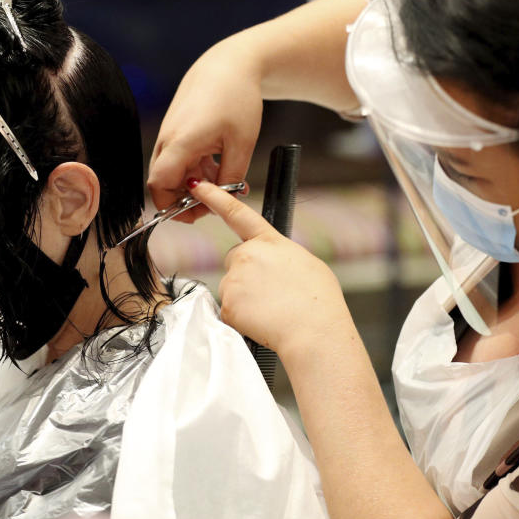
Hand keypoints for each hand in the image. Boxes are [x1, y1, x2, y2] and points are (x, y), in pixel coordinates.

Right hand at [148, 39, 263, 222]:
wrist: (230, 65)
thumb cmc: (236, 97)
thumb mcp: (242, 144)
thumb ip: (230, 177)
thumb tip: (223, 200)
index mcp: (181, 142)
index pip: (160, 186)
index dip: (172, 206)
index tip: (195, 214)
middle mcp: (168, 139)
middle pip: (164, 183)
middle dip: (186, 199)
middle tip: (215, 204)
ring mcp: (171, 134)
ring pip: (174, 172)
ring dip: (195, 184)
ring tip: (225, 183)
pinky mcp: (177, 131)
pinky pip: (180, 160)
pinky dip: (196, 170)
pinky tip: (219, 169)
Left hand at [187, 179, 352, 356]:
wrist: (315, 331)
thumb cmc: (319, 302)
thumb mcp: (308, 265)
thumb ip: (282, 257)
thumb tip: (273, 265)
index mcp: (270, 242)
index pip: (237, 214)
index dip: (216, 197)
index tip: (199, 187)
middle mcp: (248, 256)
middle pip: (235, 261)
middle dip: (246, 275)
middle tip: (271, 293)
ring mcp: (234, 280)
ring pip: (232, 288)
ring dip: (246, 298)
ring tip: (273, 309)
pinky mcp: (227, 305)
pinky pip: (230, 311)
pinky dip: (243, 319)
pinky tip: (264, 321)